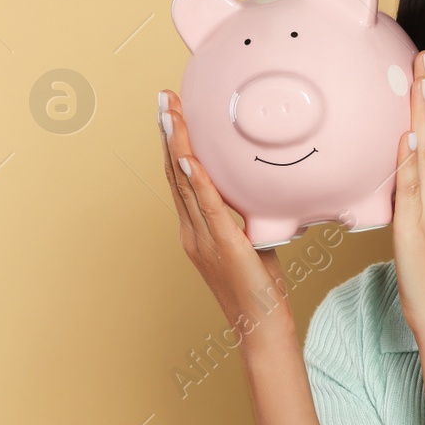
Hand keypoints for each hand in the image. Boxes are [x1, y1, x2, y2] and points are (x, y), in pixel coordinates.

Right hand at [157, 89, 294, 345]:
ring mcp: (204, 239)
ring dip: (176, 143)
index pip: (181, 178)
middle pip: (175, 173)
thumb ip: (247, 219)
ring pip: (185, 183)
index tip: (171, 112)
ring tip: (169, 111)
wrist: (260, 327)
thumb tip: (259, 193)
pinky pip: (208, 207)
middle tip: (164, 97)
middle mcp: (192, 231)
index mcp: (196, 230)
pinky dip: (196, 179)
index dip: (174, 143)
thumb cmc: (260, 290)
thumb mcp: (252, 244)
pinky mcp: (224, 246)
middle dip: (169, 132)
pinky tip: (189, 155)